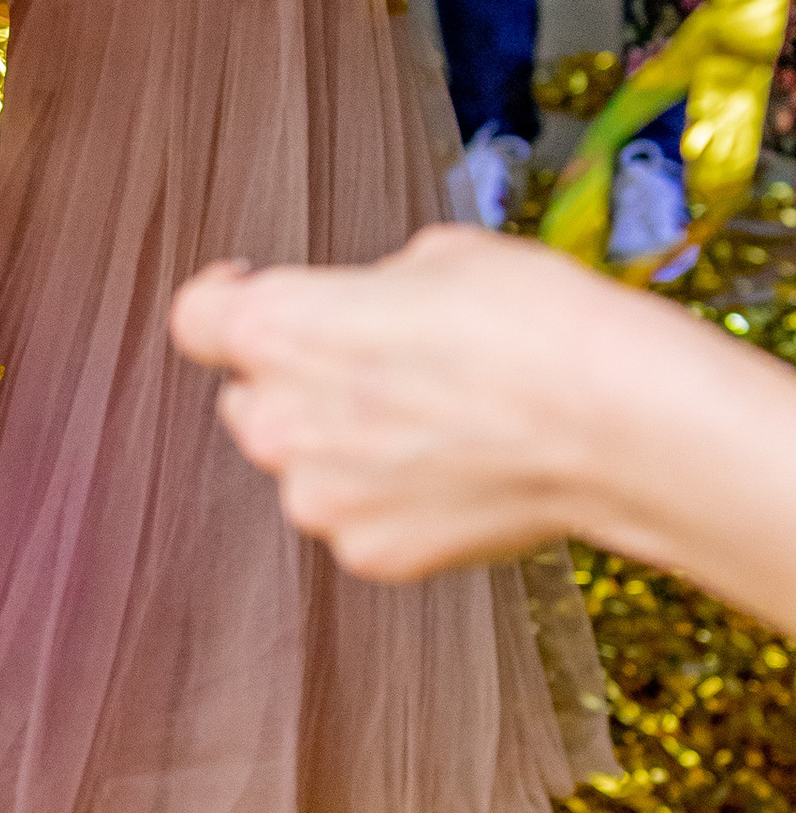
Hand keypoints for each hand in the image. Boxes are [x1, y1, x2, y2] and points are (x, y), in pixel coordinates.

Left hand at [169, 229, 639, 577]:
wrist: (617, 426)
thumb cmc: (536, 324)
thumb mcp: (438, 258)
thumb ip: (367, 292)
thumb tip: (367, 312)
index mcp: (278, 331)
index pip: (195, 320)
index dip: (221, 299)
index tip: (245, 291)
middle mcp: (277, 423)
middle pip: (253, 397)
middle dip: (299, 380)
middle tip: (381, 365)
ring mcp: (321, 500)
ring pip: (307, 464)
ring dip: (345, 445)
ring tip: (438, 423)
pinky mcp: (371, 554)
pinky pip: (360, 516)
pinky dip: (393, 498)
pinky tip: (459, 471)